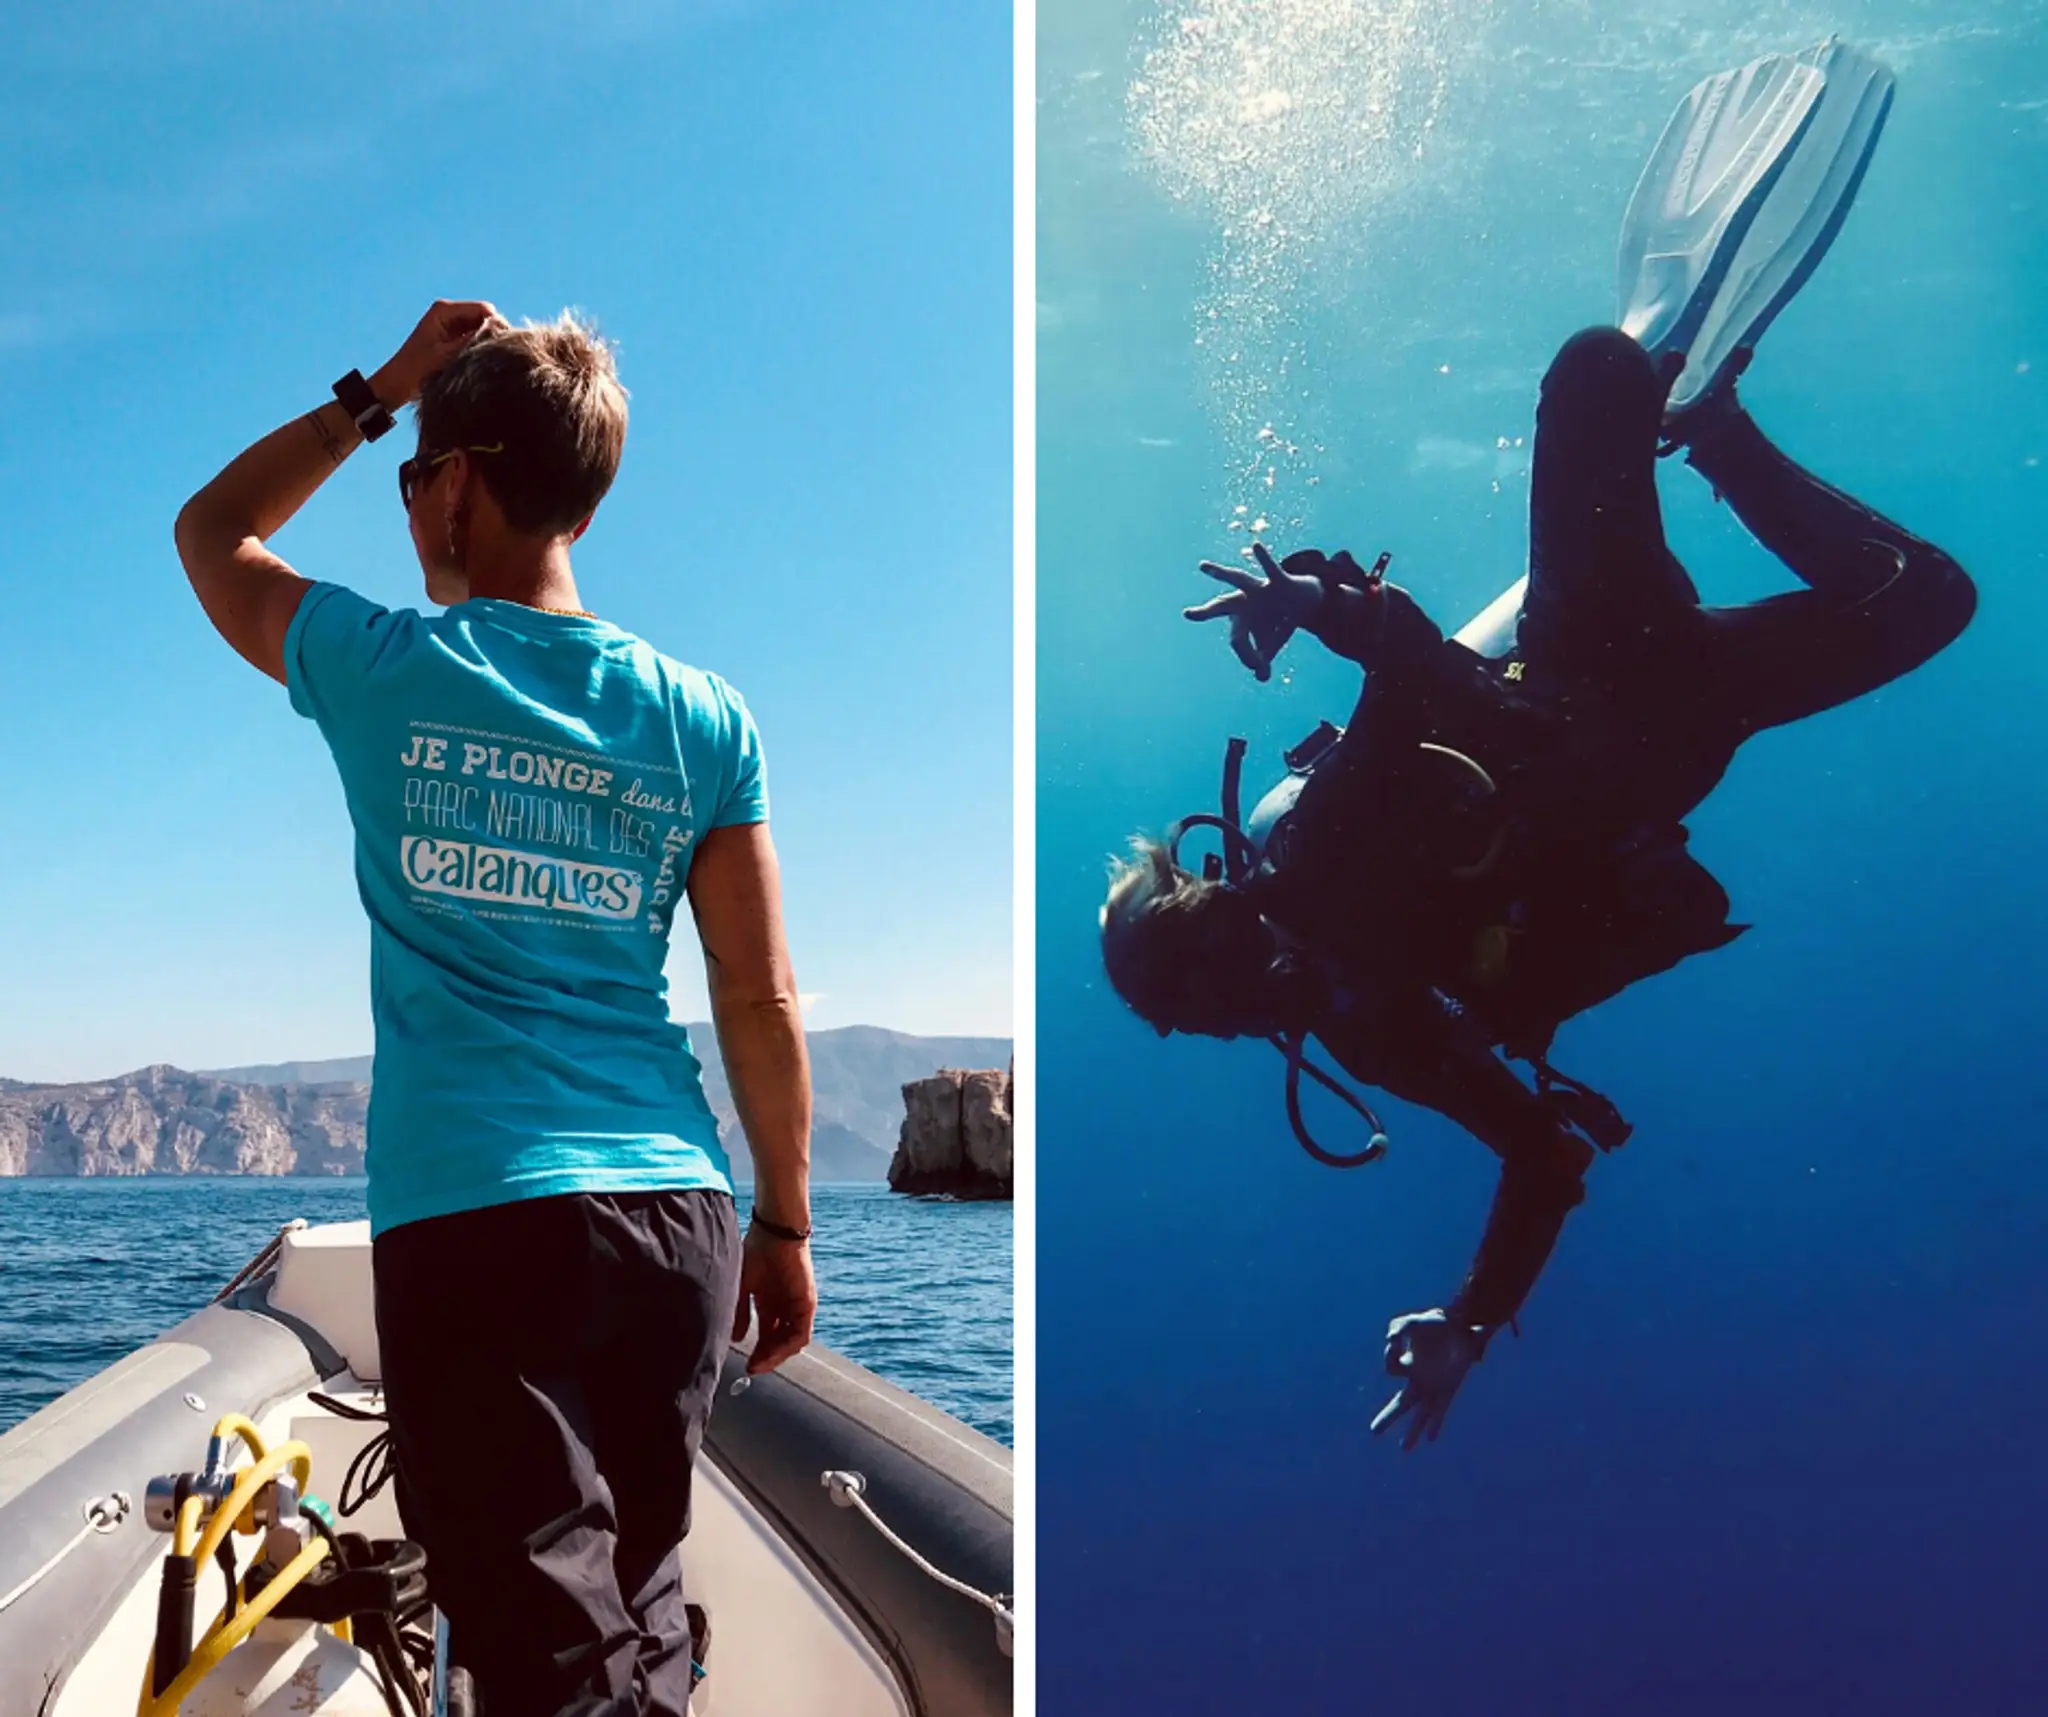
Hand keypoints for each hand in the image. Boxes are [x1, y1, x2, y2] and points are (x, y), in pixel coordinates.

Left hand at [371, 299, 506, 407]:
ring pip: (484, 329)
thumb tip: (500, 333)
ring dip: (487, 343)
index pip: (485, 309)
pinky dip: (481, 348)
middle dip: (493, 334)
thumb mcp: (448, 355)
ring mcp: (452, 324)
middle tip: (494, 358)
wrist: (398, 384)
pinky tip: (479, 363)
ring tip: (485, 362)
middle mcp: (449, 312)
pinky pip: (477, 338)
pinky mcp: (454, 337)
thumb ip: (473, 341)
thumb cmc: (417, 369)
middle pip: (486, 318)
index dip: (497, 326)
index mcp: (445, 309)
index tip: (501, 348)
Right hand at [732, 1222, 816, 1374]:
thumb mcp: (741, 1287)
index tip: (746, 1366)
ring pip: (791, 1342)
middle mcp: (784, 1308)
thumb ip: (740, 1313)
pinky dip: (787, 1346)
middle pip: (779, 1342)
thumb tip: (736, 1339)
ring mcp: (797, 1307)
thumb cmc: (755, 1253)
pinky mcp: (806, 1305)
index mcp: (770, 1304)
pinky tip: (772, 1352)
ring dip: (776, 1356)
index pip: (767, 1337)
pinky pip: (801, 1333)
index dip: (758, 1353)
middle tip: (752, 1369)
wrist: (773, 1233)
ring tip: (760, 1363)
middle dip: (766, 1358)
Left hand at [1185, 541, 1324, 680]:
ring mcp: (1259, 589)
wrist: (1308, 600)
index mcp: (1241, 619)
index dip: (1247, 655)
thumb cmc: (1280, 620)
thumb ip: (1263, 660)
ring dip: (1220, 575)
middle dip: (1205, 612)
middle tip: (1189, 614)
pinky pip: (1270, 568)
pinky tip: (1255, 545)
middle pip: (1221, 607)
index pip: (1237, 640)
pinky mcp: (1277, 580)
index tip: (1257, 666)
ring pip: (1237, 580)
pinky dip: (1263, 558)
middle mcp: (1245, 602)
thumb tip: (1260, 678)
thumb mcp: (1272, 643)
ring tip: (1201, 567)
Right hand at [1370, 1308, 1486, 1450]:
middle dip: (1387, 1418)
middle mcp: (1419, 1380)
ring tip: (1404, 1449)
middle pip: (1401, 1405)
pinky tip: (1431, 1437)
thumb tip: (1390, 1341)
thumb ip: (1398, 1328)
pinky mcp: (1450, 1387)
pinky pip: (1441, 1409)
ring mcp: (1434, 1386)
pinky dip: (1436, 1422)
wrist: (1462, 1325)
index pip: (1391, 1370)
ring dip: (1412, 1431)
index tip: (1395, 1343)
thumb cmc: (1436, 1323)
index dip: (1390, 1358)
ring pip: (1421, 1414)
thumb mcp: (1412, 1322)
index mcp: (1408, 1364)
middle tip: (1373, 1432)